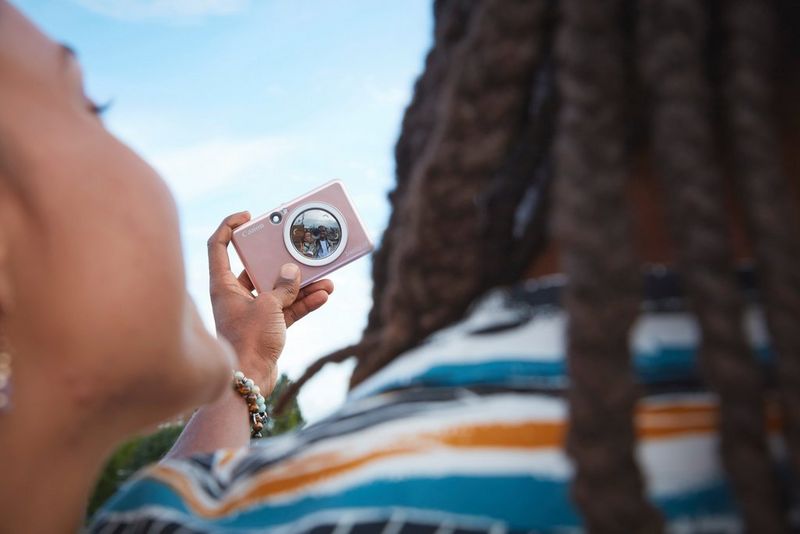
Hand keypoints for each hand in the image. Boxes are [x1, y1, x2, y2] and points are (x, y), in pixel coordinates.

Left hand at [207, 211, 333, 393]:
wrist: (248, 383)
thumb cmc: (247, 342)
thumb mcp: (268, 307)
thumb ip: (283, 286)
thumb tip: (292, 272)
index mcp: (222, 285)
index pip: (219, 246)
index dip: (230, 226)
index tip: (248, 216)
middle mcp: (234, 296)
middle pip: (256, 268)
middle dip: (280, 259)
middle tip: (297, 247)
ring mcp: (251, 312)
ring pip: (278, 290)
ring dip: (301, 285)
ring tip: (324, 278)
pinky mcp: (266, 328)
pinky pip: (288, 309)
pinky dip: (304, 303)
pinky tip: (324, 296)